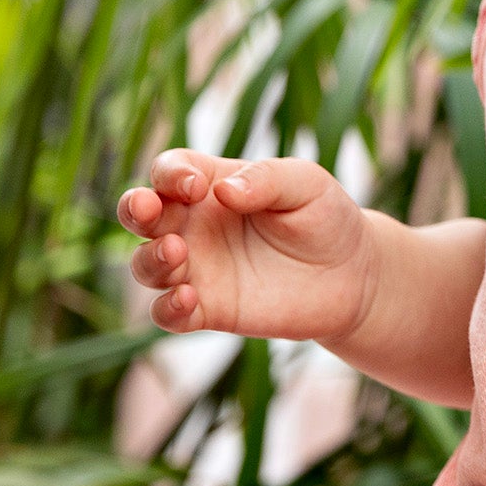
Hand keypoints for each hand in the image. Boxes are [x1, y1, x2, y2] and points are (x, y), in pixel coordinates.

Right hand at [117, 150, 375, 343]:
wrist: (352, 274)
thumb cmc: (325, 217)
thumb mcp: (305, 184)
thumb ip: (265, 179)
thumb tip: (223, 191)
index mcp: (210, 185)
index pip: (169, 171)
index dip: (170, 174)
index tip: (196, 186)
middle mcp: (193, 225)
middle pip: (139, 213)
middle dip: (133, 208)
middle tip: (148, 209)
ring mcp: (197, 268)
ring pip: (145, 264)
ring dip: (150, 259)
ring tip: (177, 253)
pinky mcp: (208, 309)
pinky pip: (167, 314)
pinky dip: (167, 309)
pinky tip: (188, 299)